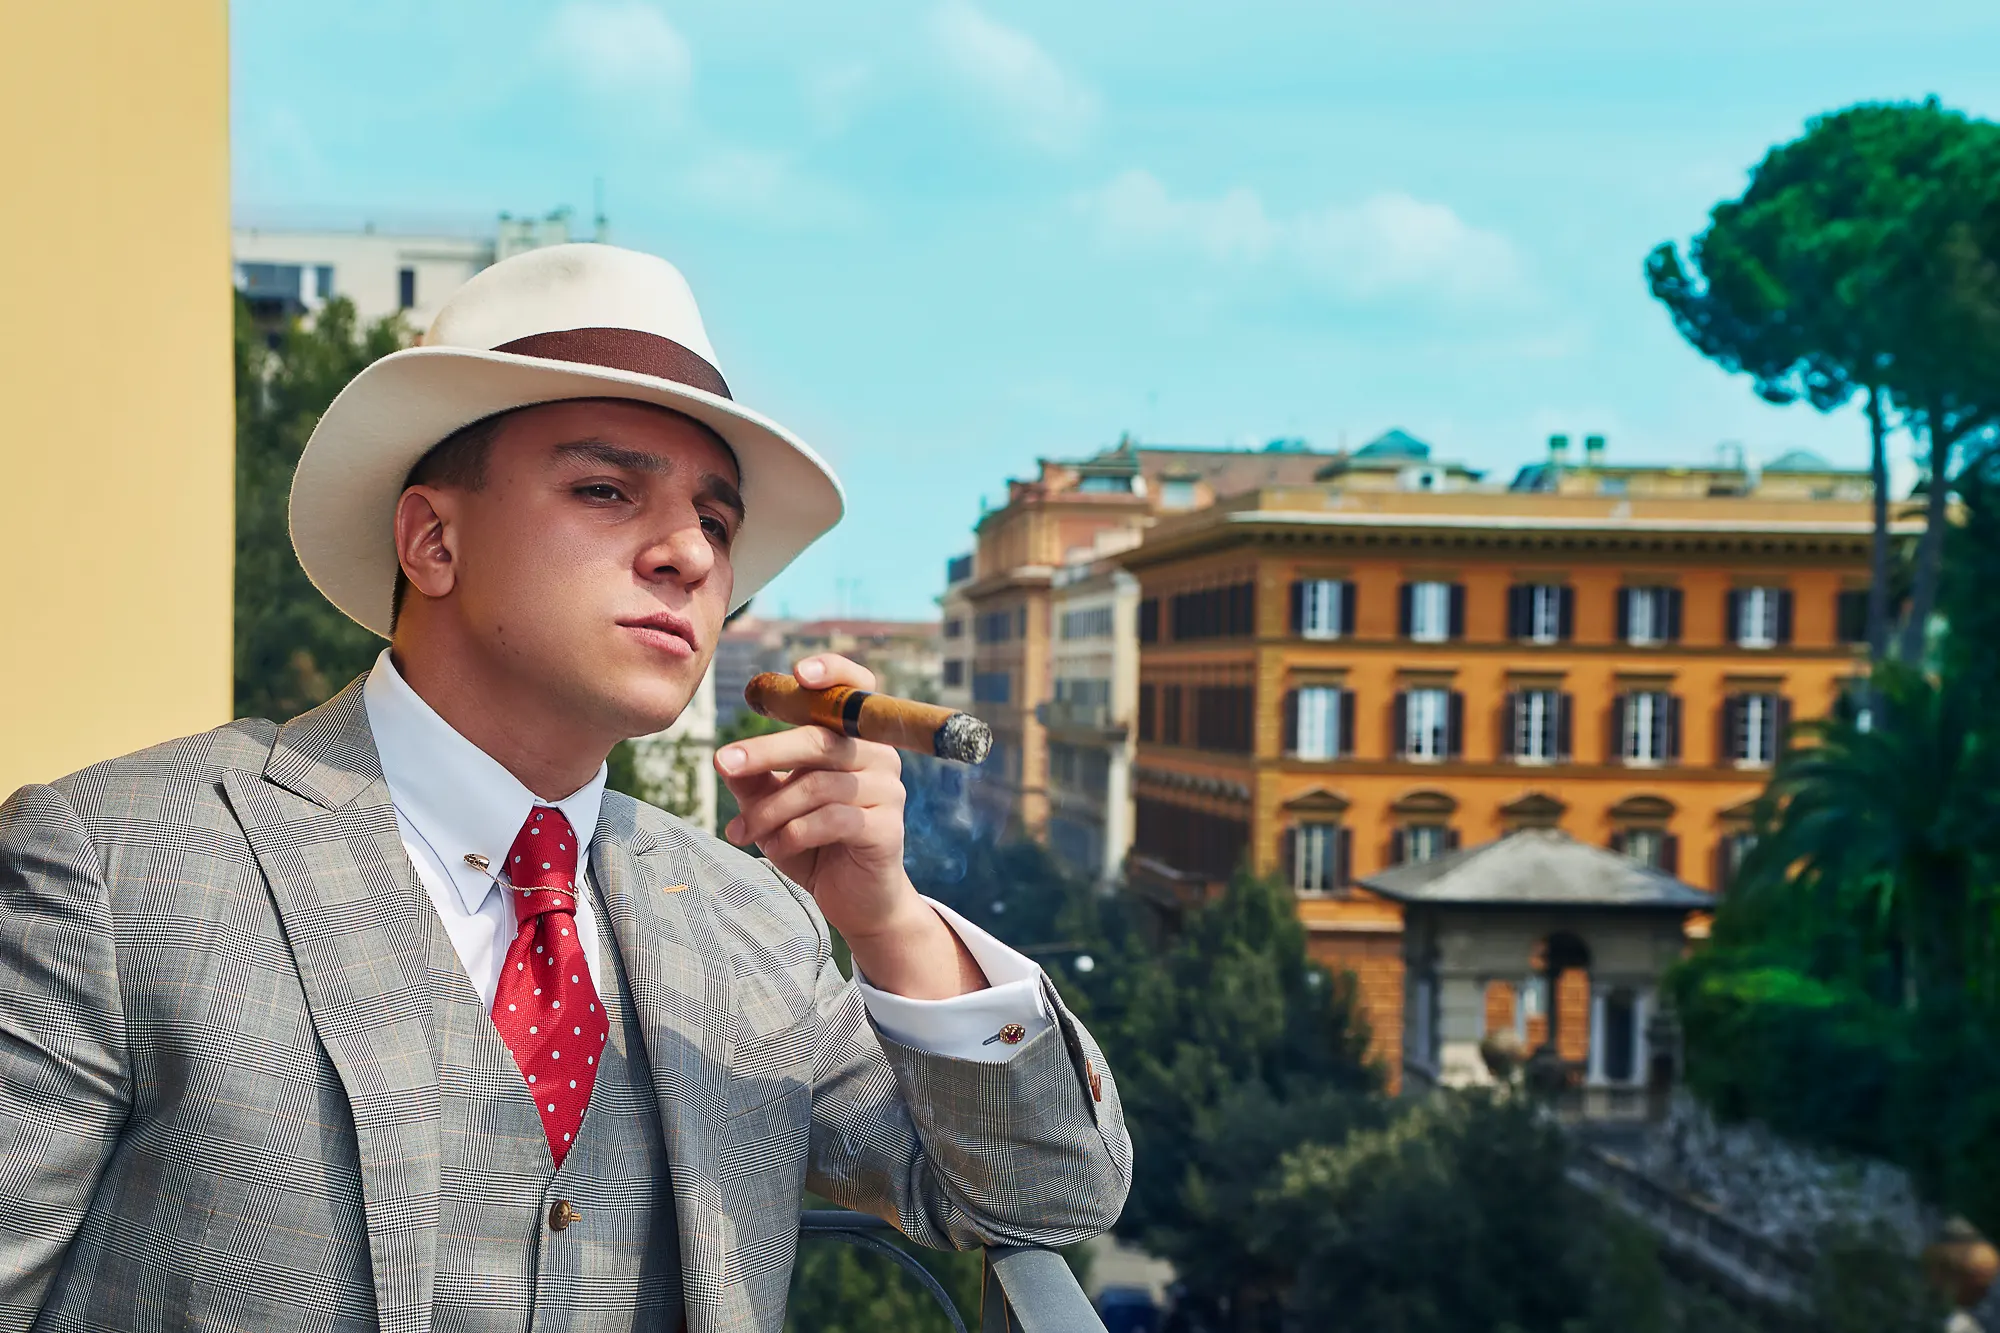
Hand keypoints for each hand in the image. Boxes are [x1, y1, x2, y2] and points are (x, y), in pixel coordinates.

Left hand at [716, 654, 984, 998]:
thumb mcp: (777, 807)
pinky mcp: (887, 830)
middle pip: (821, 740)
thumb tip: (724, 759)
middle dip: (765, 751)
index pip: (856, 689)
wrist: (855, 901)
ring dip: (771, 810)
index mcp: (857, 739)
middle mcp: (881, 757)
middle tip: (722, 763)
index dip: (832, 672)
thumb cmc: (816, 843)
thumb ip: (756, 780)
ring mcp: (889, 793)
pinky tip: (775, 847)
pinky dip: (793, 833)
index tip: (796, 672)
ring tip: (743, 832)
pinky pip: (832, 820)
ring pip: (818, 785)